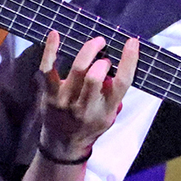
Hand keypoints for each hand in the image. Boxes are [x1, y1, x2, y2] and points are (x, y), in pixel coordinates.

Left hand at [35, 31, 138, 160]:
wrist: (63, 145)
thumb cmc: (90, 125)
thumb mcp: (110, 115)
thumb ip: (115, 94)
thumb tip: (119, 65)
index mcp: (106, 110)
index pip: (121, 84)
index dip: (128, 61)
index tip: (132, 42)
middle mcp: (86, 107)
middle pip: (95, 76)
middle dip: (102, 59)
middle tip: (104, 54)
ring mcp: (66, 101)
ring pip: (77, 69)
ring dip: (88, 50)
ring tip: (96, 43)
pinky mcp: (50, 95)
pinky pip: (48, 70)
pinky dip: (51, 51)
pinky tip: (55, 34)